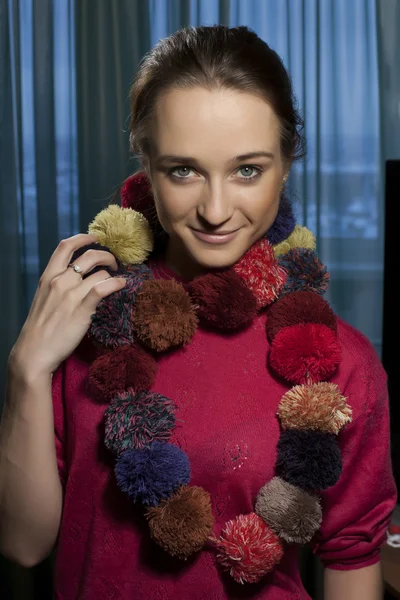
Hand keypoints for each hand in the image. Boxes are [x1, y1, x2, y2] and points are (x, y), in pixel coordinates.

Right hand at [9, 233, 125, 379]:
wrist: (34, 352)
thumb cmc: (40, 328)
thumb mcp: (44, 299)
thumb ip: (58, 285)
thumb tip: (77, 278)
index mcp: (48, 277)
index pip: (65, 247)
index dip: (83, 238)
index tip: (95, 237)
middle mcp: (60, 281)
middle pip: (89, 255)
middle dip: (106, 255)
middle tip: (114, 263)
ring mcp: (72, 295)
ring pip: (100, 272)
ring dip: (113, 273)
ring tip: (118, 279)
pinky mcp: (83, 309)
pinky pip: (105, 288)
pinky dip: (117, 283)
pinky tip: (122, 285)